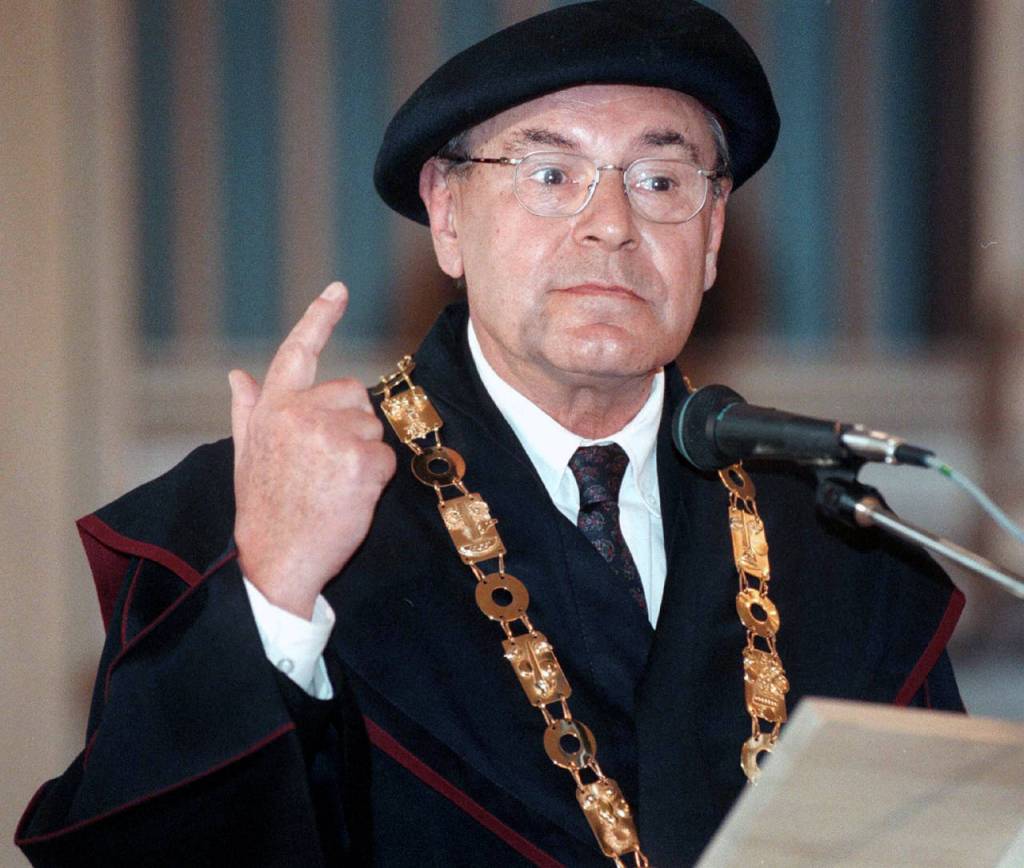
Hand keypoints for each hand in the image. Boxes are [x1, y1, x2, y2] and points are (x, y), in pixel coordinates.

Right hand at [229, 282, 396, 617]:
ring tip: (334, 484)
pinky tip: (350, 497)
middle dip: (352, 424)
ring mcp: (332, 435)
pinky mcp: (361, 461)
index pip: (298, 351)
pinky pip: (388, 457)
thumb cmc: (264, 510)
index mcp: (273, 408)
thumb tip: (238, 375)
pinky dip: (377, 479)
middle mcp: (301, 412)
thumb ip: (248, 411)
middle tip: (327, 466)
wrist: (276, 561)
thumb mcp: (246, 455)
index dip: (320, 317)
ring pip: (374, 427)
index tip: (338, 290)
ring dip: (364, 454)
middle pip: (355, 394)